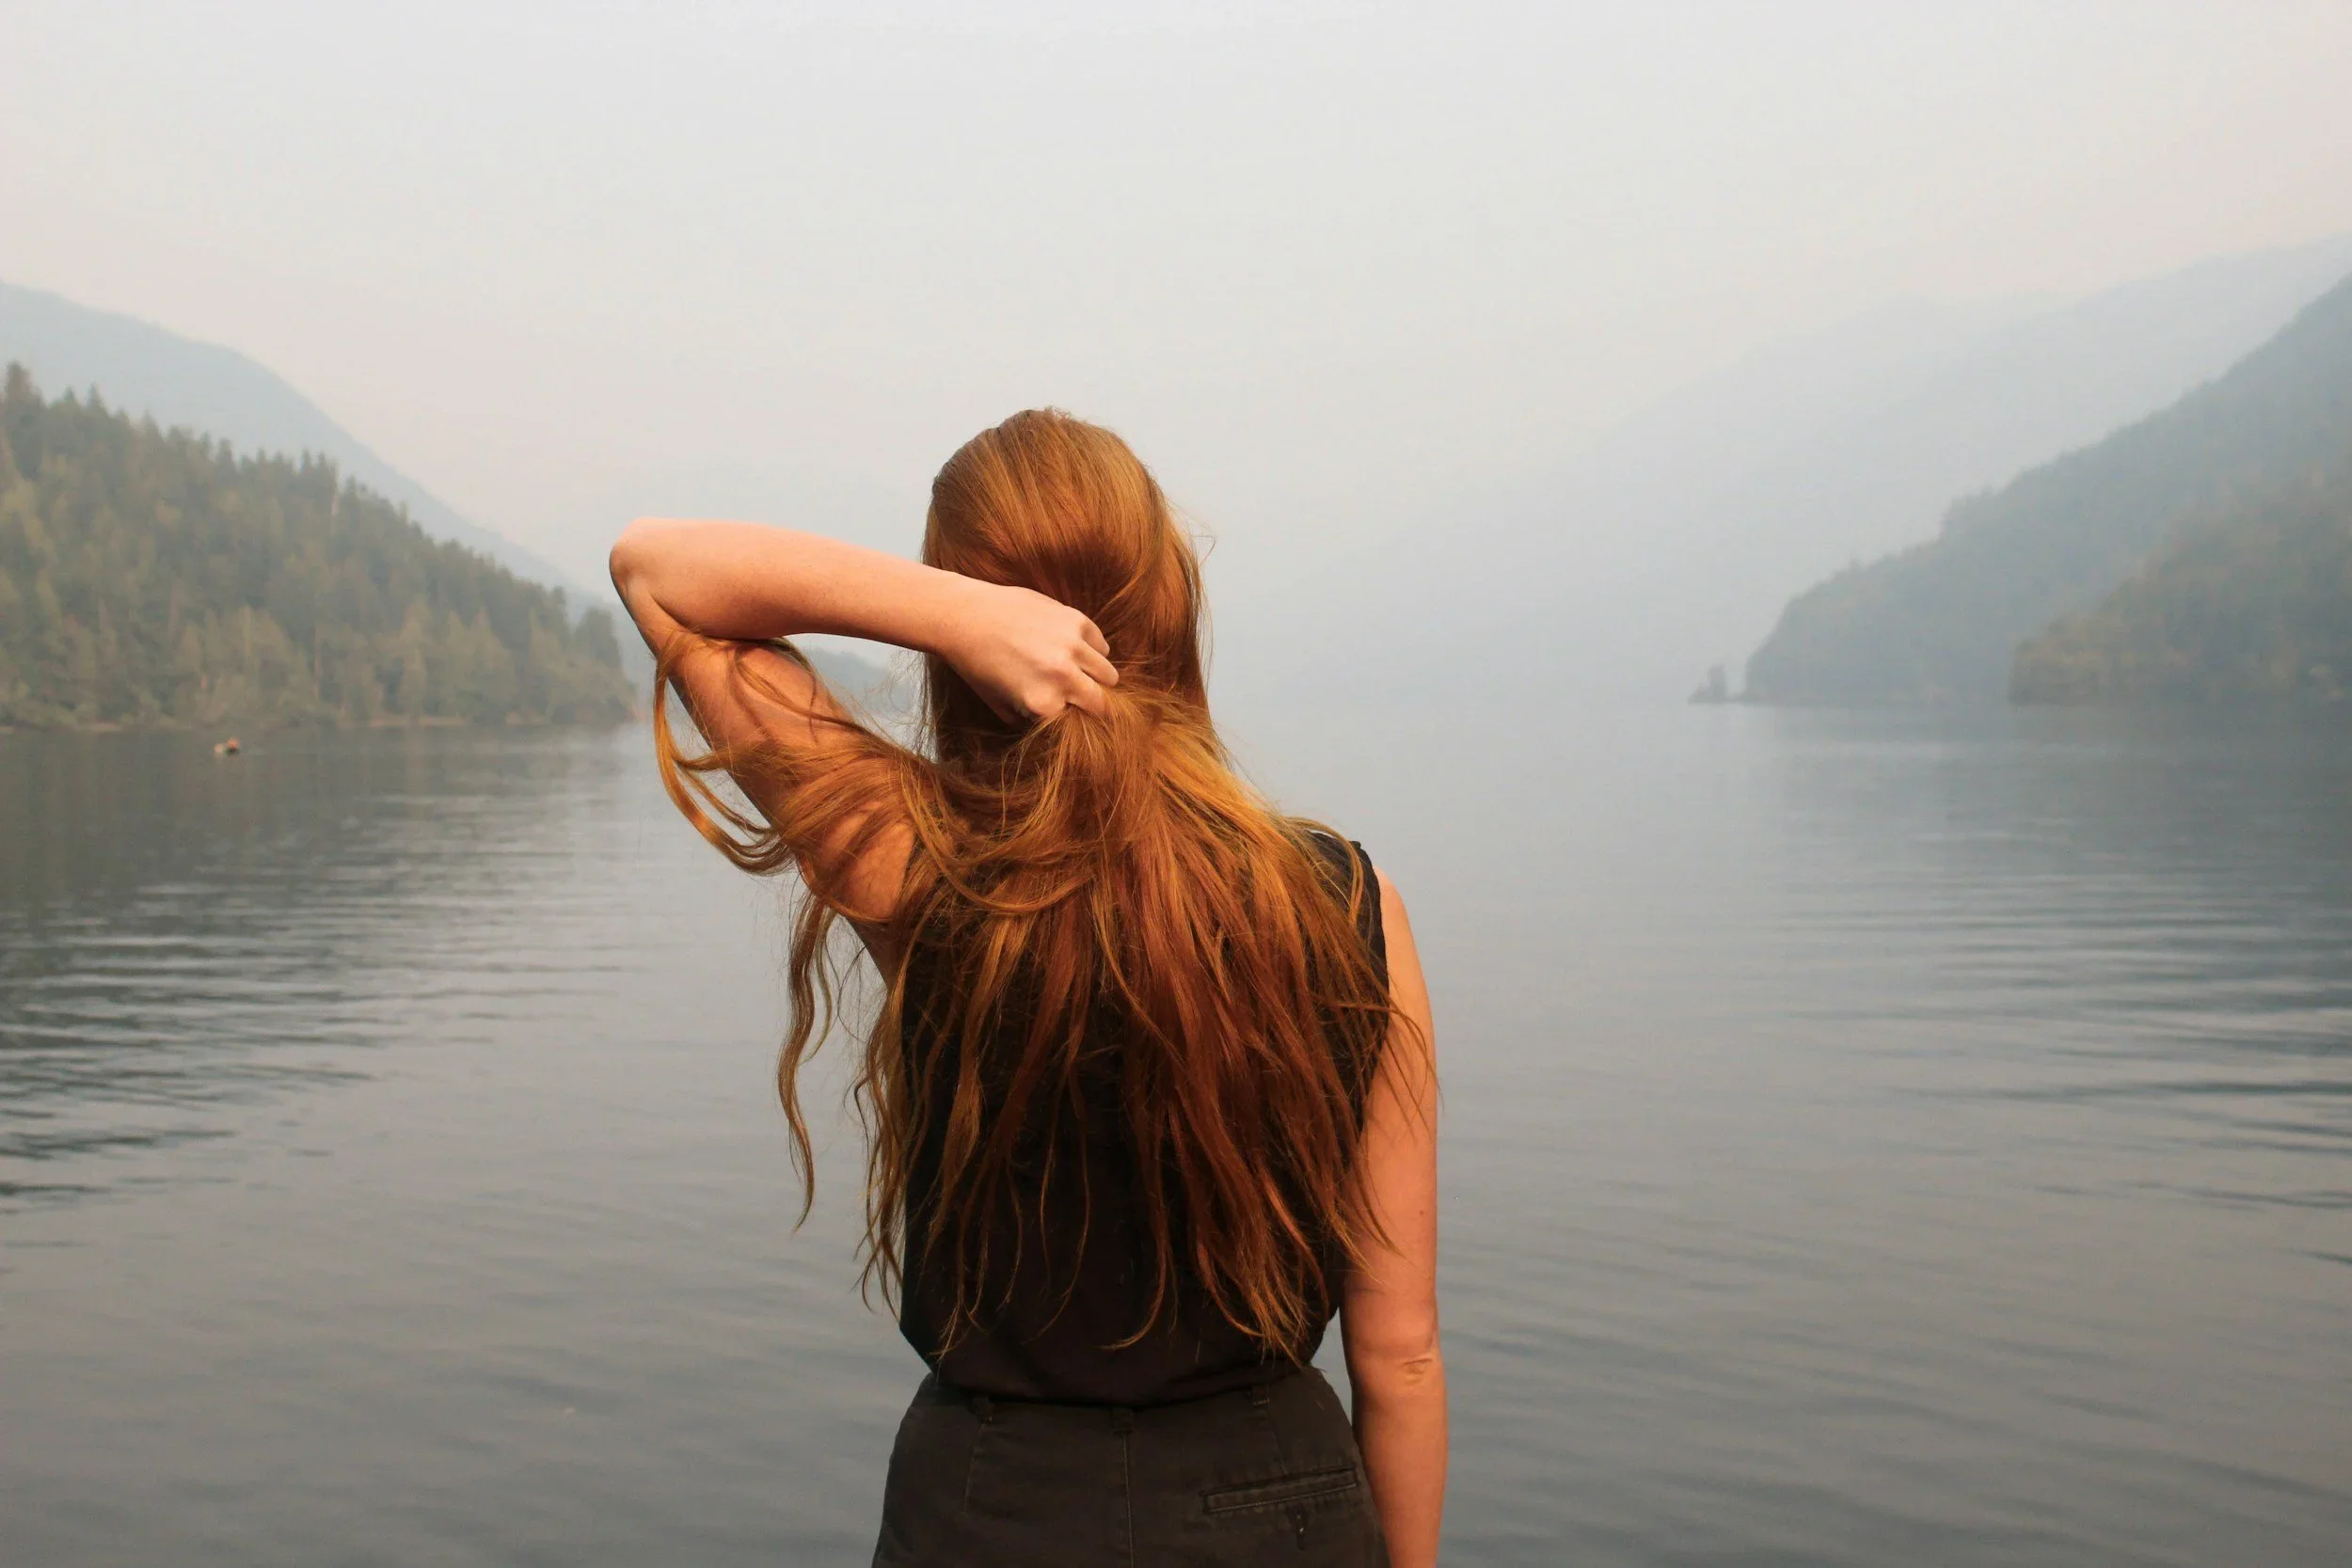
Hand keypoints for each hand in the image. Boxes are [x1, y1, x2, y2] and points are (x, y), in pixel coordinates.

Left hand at [944, 581, 1119, 723]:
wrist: (965, 616)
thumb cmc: (977, 664)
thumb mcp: (999, 705)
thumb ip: (1029, 719)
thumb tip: (1054, 721)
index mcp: (1044, 703)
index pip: (1077, 722)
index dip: (1070, 717)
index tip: (1065, 712)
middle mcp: (1063, 676)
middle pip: (1102, 703)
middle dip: (1093, 704)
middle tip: (1081, 699)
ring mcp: (1072, 647)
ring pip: (1109, 674)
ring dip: (1096, 677)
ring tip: (1077, 672)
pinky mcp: (1076, 620)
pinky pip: (1101, 645)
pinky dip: (1092, 650)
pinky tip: (1072, 649)